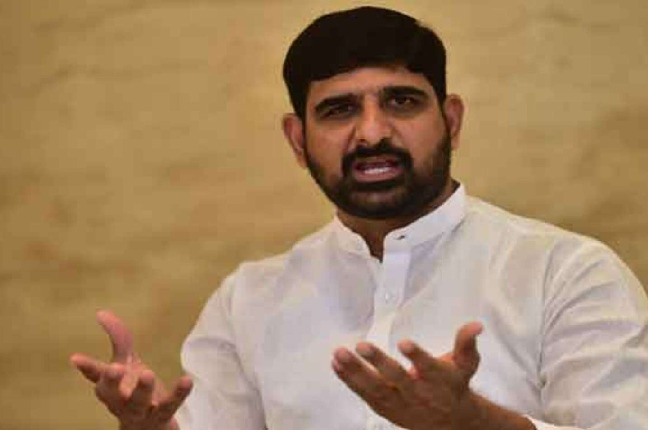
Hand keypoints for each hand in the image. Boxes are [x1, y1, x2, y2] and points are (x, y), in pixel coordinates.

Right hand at [70, 310, 192, 428]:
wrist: (149, 426)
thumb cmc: (132, 389)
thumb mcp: (126, 362)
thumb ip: (118, 339)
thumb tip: (101, 313)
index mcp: (110, 387)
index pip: (96, 377)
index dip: (87, 368)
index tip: (76, 358)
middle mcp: (122, 401)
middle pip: (113, 395)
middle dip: (112, 382)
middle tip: (114, 368)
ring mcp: (142, 411)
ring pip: (139, 403)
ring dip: (142, 390)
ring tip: (147, 373)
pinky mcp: (163, 415)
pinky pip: (171, 405)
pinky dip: (179, 393)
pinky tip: (186, 379)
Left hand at [332, 322, 501, 428]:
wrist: (450, 421)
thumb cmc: (454, 384)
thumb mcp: (465, 364)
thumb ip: (466, 343)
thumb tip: (476, 324)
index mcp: (440, 382)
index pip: (430, 369)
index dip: (418, 358)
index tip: (404, 343)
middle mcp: (419, 395)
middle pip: (397, 379)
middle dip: (379, 363)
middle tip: (362, 344)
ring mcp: (400, 404)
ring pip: (376, 389)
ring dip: (356, 371)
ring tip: (340, 352)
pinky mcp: (385, 409)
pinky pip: (364, 395)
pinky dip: (349, 380)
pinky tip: (336, 363)